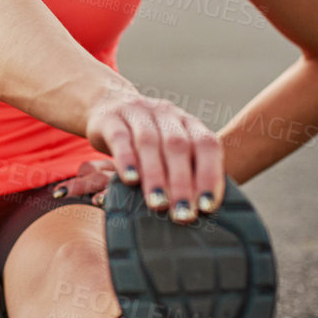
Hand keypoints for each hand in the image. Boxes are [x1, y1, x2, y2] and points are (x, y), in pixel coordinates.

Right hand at [85, 90, 225, 222]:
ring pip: (149, 142)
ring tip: (159, 204)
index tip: (208, 206)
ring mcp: (138, 112)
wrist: (107, 104)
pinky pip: (120, 138)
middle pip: (178, 146)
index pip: (207, 144)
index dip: (210, 174)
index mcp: (188, 122)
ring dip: (156, 176)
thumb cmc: (145, 139)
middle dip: (182, 184)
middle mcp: (166, 114)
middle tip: (183, 214)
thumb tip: (200, 211)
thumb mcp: (169, 147)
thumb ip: (185, 170)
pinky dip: (126, 159)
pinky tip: (130, 180)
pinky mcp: (110, 118)